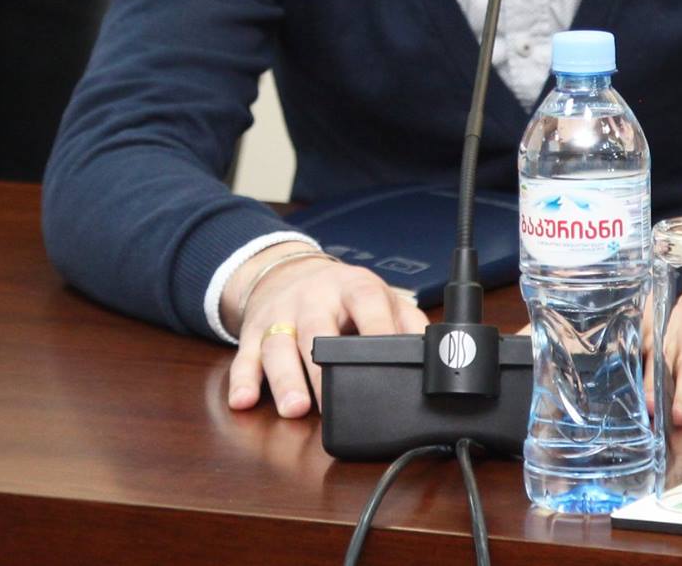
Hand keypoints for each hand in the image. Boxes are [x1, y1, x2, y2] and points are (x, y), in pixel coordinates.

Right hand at [222, 244, 427, 418]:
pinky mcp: (253, 333)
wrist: (287, 272)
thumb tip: (439, 354)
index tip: (385, 359)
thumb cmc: (342, 296)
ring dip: (284, 379)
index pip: (366, 304)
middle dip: (320, 366)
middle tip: (329, 400)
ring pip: (278, 346)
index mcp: (351, 288)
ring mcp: (280, 316)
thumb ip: (409, 322)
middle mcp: (312, 299)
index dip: (376, 330)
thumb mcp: (378, 297)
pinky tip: (244, 400)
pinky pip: (244, 356)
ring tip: (293, 408)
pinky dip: (242, 381)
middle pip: (314, 330)